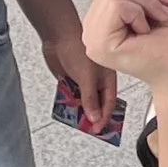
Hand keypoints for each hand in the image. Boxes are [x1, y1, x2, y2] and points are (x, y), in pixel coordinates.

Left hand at [43, 24, 117, 138]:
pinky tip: (65, 109)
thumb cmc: (78, 50)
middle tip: (88, 129)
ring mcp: (82, 81)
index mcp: (107, 78)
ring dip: (79, 110)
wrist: (58, 36)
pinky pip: (70, 96)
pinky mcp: (69, 80)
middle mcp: (96, 81)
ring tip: (75, 121)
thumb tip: (94, 118)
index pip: (109, 102)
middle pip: (97, 103)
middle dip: (93, 116)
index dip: (105, 117)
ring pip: (83, 101)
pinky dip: (68, 103)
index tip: (98, 130)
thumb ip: (90, 98)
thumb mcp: (87, 77)